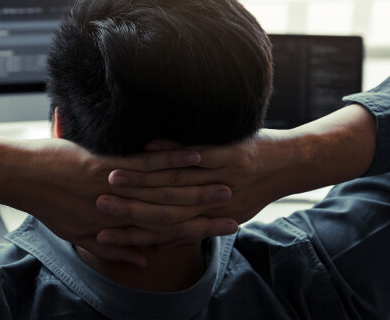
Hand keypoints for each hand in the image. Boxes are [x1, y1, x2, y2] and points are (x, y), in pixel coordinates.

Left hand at [12, 138, 239, 265]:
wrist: (23, 178)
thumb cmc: (49, 203)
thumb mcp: (78, 234)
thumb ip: (112, 248)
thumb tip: (141, 259)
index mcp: (116, 230)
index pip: (165, 236)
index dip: (197, 234)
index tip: (224, 230)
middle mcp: (120, 214)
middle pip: (172, 217)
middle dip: (207, 215)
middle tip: (236, 210)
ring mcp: (116, 190)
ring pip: (164, 192)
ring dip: (198, 190)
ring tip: (227, 185)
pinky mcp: (107, 167)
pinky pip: (145, 165)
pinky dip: (171, 160)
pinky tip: (193, 156)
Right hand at [94, 129, 295, 246]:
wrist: (292, 166)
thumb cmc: (254, 189)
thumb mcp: (226, 214)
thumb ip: (194, 226)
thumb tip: (164, 243)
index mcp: (210, 221)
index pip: (163, 235)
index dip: (131, 237)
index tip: (101, 235)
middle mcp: (215, 206)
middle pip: (163, 214)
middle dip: (127, 211)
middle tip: (97, 207)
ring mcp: (224, 180)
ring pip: (176, 185)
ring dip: (141, 181)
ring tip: (112, 177)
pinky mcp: (234, 157)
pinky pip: (200, 155)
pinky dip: (172, 152)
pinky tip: (148, 146)